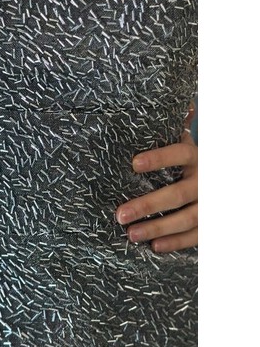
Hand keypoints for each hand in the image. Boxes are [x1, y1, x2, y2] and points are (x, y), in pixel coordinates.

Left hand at [115, 102, 197, 252]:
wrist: (227, 177)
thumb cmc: (193, 158)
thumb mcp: (186, 140)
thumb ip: (175, 124)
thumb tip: (163, 99)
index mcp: (196, 156)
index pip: (178, 153)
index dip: (158, 158)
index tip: (133, 163)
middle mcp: (205, 180)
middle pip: (177, 194)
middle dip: (147, 205)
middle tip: (120, 214)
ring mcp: (210, 204)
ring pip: (186, 219)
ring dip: (158, 228)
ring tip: (131, 234)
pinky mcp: (211, 223)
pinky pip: (196, 236)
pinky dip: (176, 242)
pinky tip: (154, 247)